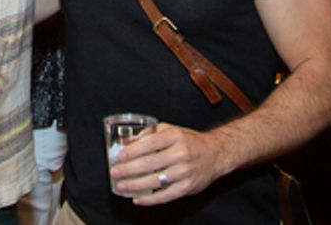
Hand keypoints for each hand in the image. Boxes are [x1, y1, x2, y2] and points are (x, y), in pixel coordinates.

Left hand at [109, 123, 225, 204]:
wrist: (215, 154)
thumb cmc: (189, 141)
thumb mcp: (170, 130)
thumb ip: (149, 134)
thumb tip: (126, 142)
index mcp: (175, 136)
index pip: (150, 143)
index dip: (133, 151)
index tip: (119, 156)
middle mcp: (181, 154)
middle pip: (150, 163)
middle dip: (129, 170)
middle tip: (115, 173)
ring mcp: (185, 172)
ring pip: (156, 181)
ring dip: (135, 185)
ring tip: (121, 186)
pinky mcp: (187, 188)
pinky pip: (165, 196)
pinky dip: (150, 199)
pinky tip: (138, 199)